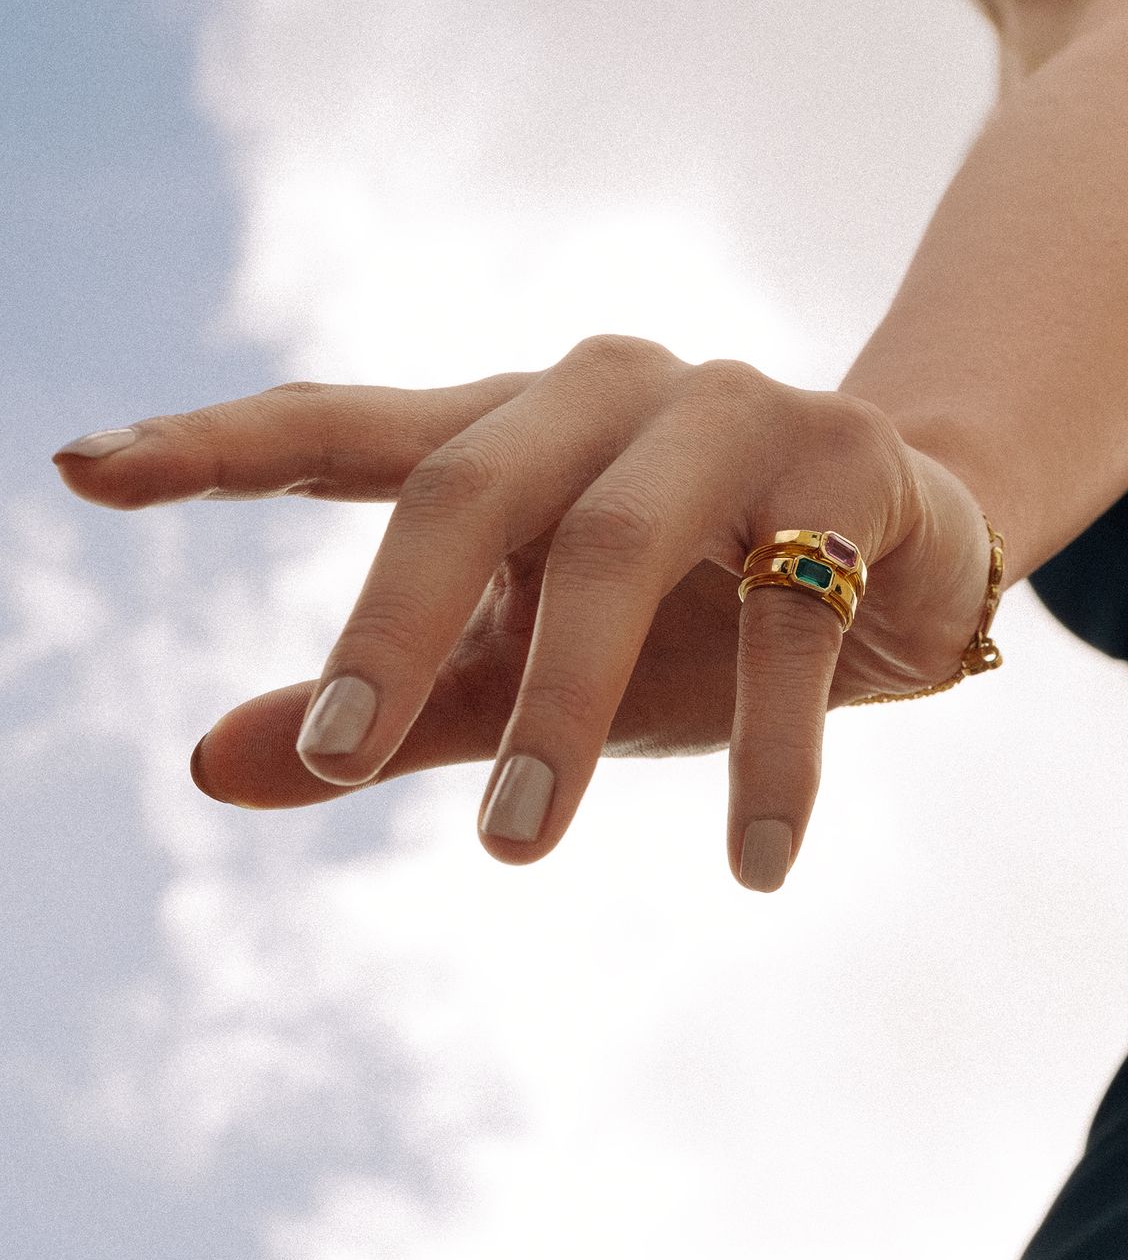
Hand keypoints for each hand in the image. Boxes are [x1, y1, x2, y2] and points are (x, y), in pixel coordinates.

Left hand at [52, 340, 996, 888]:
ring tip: (516, 850)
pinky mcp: (848, 470)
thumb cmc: (689, 607)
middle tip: (332, 760)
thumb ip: (393, 709)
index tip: (79, 471)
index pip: (342, 428)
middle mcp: (610, 394)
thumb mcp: (529, 660)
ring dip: (564, 704)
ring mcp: (733, 415)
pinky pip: (792, 617)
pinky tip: (752, 865)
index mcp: (514, 428)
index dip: (213, 448)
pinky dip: (765, 752)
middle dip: (394, 625)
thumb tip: (203, 768)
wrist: (913, 547)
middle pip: (470, 485)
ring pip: (619, 546)